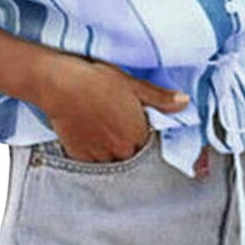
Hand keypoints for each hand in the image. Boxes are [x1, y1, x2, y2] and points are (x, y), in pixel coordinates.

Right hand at [35, 52, 189, 161]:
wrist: (59, 84)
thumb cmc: (95, 80)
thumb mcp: (132, 84)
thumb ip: (160, 98)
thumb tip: (185, 102)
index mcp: (138, 134)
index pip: (151, 146)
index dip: (145, 135)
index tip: (138, 126)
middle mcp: (121, 151)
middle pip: (133, 157)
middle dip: (129, 146)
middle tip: (117, 126)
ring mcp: (99, 157)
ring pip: (113, 162)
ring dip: (112, 153)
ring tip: (103, 131)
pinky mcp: (79, 157)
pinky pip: (93, 164)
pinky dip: (94, 155)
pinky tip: (90, 136)